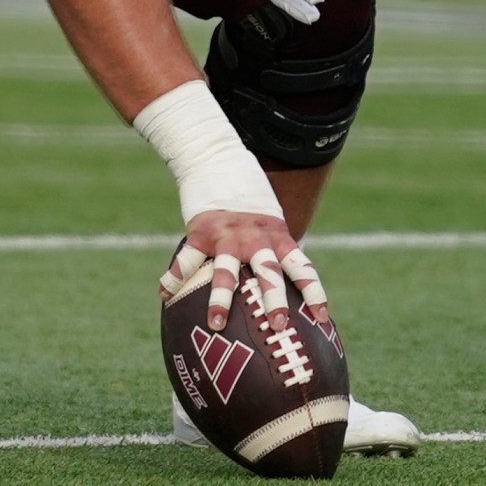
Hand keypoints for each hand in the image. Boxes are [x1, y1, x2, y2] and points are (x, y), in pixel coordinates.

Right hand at [159, 213, 328, 333]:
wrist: (217, 159)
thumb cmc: (247, 198)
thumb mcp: (269, 221)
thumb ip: (274, 249)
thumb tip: (286, 287)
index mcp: (276, 236)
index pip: (300, 267)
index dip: (312, 292)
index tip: (322, 318)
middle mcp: (255, 237)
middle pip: (268, 272)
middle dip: (274, 300)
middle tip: (279, 327)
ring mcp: (226, 235)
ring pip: (226, 271)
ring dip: (221, 298)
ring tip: (216, 323)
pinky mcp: (200, 230)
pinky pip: (187, 259)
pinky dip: (174, 278)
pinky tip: (164, 295)